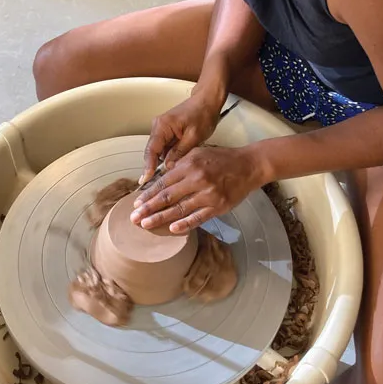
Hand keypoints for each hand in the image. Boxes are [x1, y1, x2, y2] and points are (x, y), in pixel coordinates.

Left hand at [131, 145, 264, 233]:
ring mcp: (208, 194)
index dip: (148, 194)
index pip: (163, 182)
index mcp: (190, 165)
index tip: (136, 203)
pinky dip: (184, 224)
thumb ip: (180, 164)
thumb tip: (160, 177)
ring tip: (146, 225)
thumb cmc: (221, 159)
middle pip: (167, 197)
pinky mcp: (218, 206)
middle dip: (148, 208)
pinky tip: (172, 229)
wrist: (248, 165)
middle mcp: (197, 179)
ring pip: (179, 209)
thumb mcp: (198, 154)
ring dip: (160, 218)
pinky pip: (198, 217)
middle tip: (134, 218)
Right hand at [140, 90, 223, 183]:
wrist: (207, 102)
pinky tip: (179, 158)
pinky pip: (166, 147)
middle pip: (153, 151)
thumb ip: (179, 152)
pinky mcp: (167, 131)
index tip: (146, 179)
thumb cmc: (202, 114)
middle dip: (156, 165)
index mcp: (163, 126)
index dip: (148, 166)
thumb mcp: (194, 137)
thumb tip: (168, 166)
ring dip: (166, 160)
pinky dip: (171, 154)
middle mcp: (159, 126)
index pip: (151, 150)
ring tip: (175, 168)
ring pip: (160, 150)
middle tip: (161, 180)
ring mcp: (162, 128)